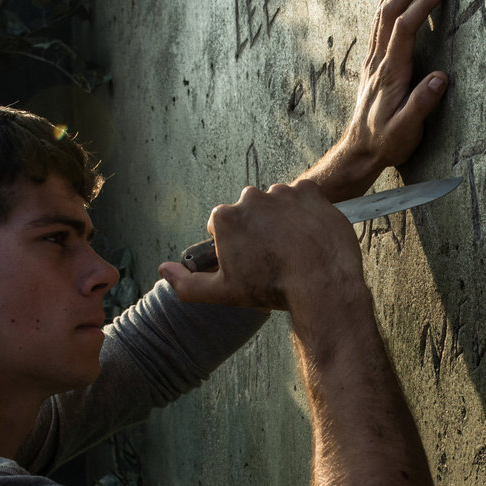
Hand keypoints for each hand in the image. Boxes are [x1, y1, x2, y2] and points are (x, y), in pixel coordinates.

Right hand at [156, 180, 366, 314]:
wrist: (322, 282)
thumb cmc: (271, 288)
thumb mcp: (222, 293)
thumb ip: (187, 283)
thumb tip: (163, 270)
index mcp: (226, 217)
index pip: (223, 226)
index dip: (235, 246)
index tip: (250, 261)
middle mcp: (251, 197)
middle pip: (249, 211)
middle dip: (257, 229)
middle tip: (273, 256)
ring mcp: (282, 192)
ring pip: (276, 204)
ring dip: (281, 219)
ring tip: (295, 247)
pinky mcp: (310, 191)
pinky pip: (303, 197)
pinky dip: (305, 212)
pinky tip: (309, 234)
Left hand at [307, 0, 450, 201]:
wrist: (359, 150)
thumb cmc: (385, 142)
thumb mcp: (406, 130)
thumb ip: (422, 104)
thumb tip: (441, 77)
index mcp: (390, 72)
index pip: (405, 28)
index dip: (422, 4)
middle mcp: (378, 60)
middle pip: (391, 11)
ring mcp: (374, 59)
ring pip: (383, 12)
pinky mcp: (374, 62)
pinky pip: (379, 22)